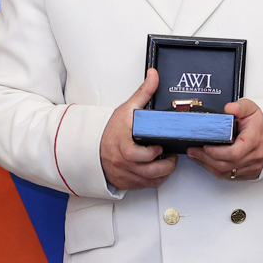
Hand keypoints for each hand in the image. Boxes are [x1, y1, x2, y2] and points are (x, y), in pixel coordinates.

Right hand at [100, 67, 177, 190]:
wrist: (93, 145)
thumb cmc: (111, 129)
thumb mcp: (127, 109)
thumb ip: (144, 92)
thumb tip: (154, 76)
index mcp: (123, 144)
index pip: (138, 155)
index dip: (154, 152)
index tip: (160, 145)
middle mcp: (123, 162)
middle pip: (150, 172)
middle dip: (166, 166)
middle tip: (170, 156)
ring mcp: (124, 174)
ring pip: (150, 181)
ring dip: (162, 174)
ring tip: (165, 162)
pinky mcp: (125, 182)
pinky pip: (144, 186)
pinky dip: (153, 180)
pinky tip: (155, 170)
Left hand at [187, 97, 262, 180]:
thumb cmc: (259, 123)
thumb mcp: (250, 109)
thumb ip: (239, 107)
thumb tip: (229, 108)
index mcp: (254, 140)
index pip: (234, 153)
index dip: (216, 152)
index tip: (205, 145)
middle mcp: (254, 156)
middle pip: (226, 164)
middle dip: (206, 158)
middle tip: (193, 150)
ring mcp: (252, 166)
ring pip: (226, 172)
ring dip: (208, 165)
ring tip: (196, 155)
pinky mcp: (249, 173)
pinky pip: (230, 176)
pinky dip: (215, 170)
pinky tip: (207, 162)